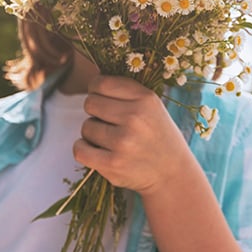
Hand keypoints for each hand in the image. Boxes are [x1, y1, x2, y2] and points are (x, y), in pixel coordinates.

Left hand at [73, 75, 192, 195]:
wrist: (172, 171)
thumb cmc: (156, 134)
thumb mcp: (152, 106)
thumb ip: (125, 92)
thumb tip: (92, 80)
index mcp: (145, 99)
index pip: (101, 83)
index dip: (95, 89)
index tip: (100, 97)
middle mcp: (135, 118)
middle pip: (90, 103)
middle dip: (95, 112)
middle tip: (109, 122)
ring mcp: (123, 142)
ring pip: (86, 127)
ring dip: (93, 133)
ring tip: (111, 140)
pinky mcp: (112, 165)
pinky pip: (79, 149)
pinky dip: (83, 149)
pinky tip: (96, 151)